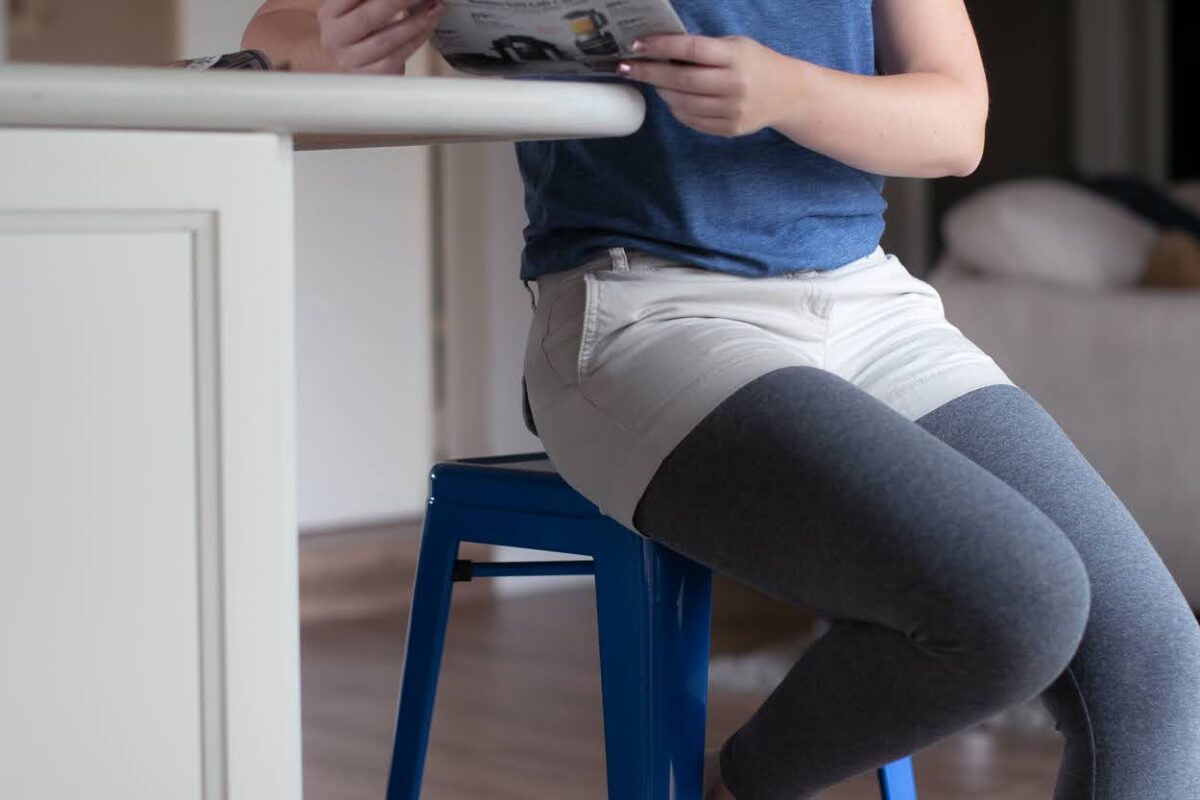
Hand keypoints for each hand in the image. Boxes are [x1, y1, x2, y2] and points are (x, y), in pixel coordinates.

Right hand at [317, 0, 444, 73]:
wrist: (351, 62)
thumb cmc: (358, 30)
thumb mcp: (357, 7)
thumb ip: (374, 1)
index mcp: (330, 13)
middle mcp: (334, 37)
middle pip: (369, 17)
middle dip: (400, 1)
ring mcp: (350, 60)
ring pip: (386, 40)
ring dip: (416, 22)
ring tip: (435, 7)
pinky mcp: (369, 77)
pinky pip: (396, 58)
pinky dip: (416, 40)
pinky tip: (428, 27)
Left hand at [618, 34, 791, 137]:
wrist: (789, 94)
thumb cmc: (756, 64)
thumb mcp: (735, 46)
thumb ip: (704, 49)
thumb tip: (660, 51)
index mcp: (735, 57)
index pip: (691, 50)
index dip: (661, 47)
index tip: (637, 45)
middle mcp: (734, 84)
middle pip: (682, 80)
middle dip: (649, 73)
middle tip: (626, 67)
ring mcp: (732, 110)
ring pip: (683, 104)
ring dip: (662, 92)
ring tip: (654, 83)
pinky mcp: (729, 129)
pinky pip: (692, 121)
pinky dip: (677, 110)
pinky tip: (673, 99)